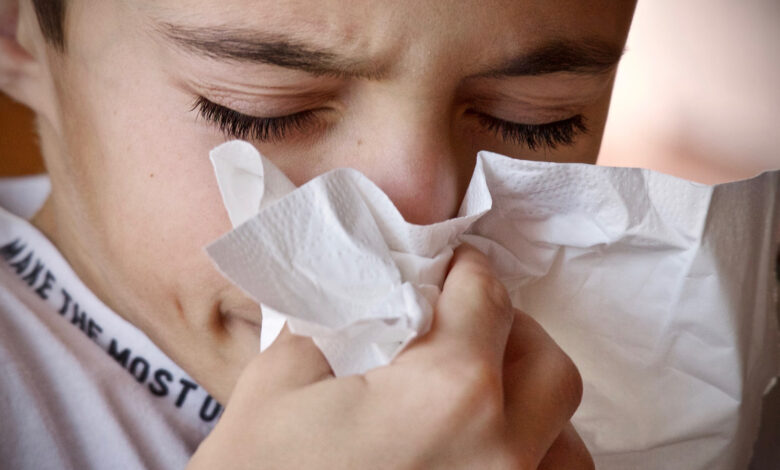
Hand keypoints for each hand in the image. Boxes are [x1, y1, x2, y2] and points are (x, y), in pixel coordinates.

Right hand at [188, 245, 592, 468]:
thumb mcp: (278, 383)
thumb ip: (339, 324)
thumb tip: (374, 299)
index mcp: (447, 393)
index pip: (486, 299)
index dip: (468, 270)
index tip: (455, 267)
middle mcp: (501, 452)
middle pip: (548, 365)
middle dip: (511, 330)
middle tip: (466, 326)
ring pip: (568, 440)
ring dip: (534, 404)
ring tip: (485, 396)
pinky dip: (535, 462)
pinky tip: (488, 455)